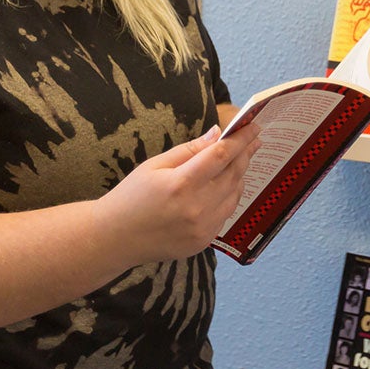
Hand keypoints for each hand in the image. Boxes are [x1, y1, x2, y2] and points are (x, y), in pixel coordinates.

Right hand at [96, 122, 260, 263]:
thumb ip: (189, 150)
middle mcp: (195, 208)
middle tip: (253, 138)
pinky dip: (230, 196)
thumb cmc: (131, 196)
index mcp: (181, 184)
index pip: (221, 156)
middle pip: (233, 174)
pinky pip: (225, 214)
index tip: (253, 127)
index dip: (240, 139)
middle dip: (245, 154)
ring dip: (240, 175)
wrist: (115, 238)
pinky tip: (226, 185)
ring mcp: (201, 228)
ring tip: (240, 159)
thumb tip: (217, 134)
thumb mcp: (154, 165)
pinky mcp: (203, 241)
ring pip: (234, 195)